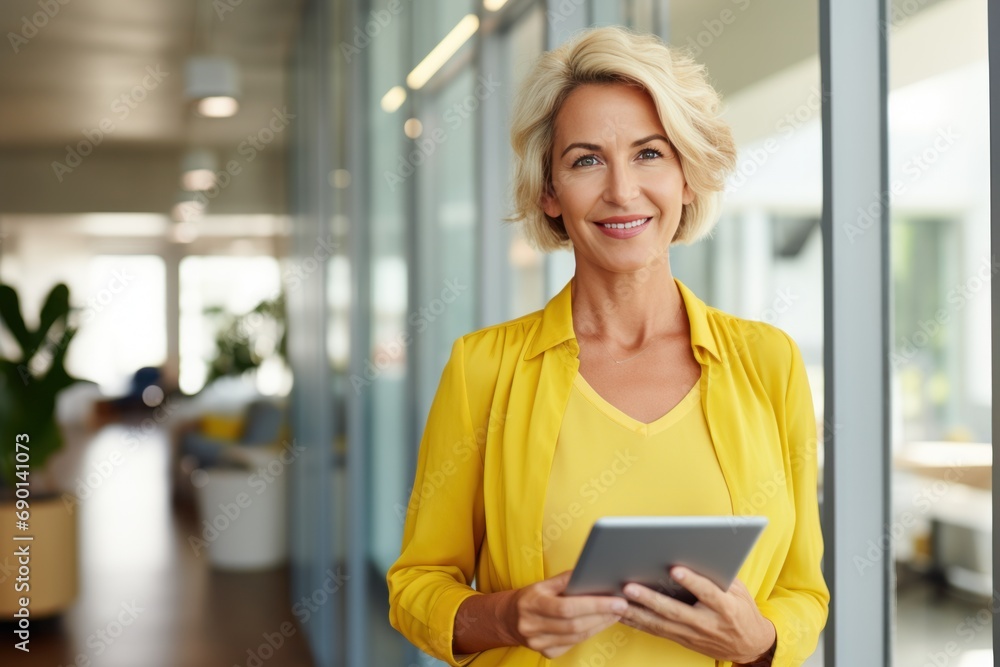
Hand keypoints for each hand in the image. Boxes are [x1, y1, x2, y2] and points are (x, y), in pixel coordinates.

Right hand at [503, 570, 627, 658]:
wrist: (508, 619)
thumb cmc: (531, 597)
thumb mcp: (543, 583)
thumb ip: (565, 579)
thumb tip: (591, 572)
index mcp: (531, 604)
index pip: (567, 607)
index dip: (594, 605)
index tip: (616, 600)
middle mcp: (532, 626)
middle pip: (574, 625)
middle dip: (602, 615)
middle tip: (621, 606)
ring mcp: (538, 643)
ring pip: (577, 637)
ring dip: (600, 625)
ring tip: (615, 613)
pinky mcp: (546, 653)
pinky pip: (573, 644)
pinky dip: (589, 633)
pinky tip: (599, 623)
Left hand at [619, 567, 775, 664]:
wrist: (749, 645)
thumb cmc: (742, 609)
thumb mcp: (739, 590)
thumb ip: (718, 574)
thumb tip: (696, 552)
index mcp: (726, 608)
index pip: (708, 593)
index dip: (692, 581)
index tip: (675, 569)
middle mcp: (708, 624)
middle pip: (675, 611)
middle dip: (651, 600)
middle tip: (629, 587)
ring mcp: (693, 634)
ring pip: (660, 624)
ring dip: (636, 613)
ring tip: (616, 601)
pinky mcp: (682, 640)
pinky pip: (656, 631)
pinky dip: (637, 622)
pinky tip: (620, 613)